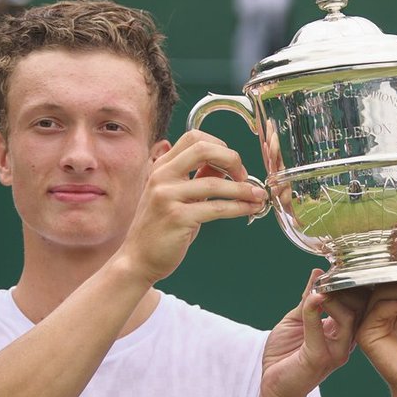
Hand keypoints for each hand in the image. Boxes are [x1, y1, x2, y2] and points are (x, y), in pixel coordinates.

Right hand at [118, 130, 266, 284]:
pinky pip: (216, 208)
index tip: (233, 165)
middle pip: (203, 149)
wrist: (139, 258)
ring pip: (215, 183)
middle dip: (232, 159)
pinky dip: (238, 207)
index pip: (194, 138)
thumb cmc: (161, 229)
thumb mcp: (177, 196)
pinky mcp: (178, 217)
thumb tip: (224, 166)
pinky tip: (249, 209)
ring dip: (243, 189)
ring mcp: (167, 196)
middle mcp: (162, 176)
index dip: (220, 146)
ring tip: (258, 196)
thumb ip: (197, 178)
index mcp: (162, 166)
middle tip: (245, 176)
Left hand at [261, 270, 368, 396]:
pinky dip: (314, 311)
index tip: (343, 265)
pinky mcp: (320, 358)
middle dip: (350, 286)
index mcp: (342, 332)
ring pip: (347, 317)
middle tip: (338, 270)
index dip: (354, 284)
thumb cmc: (284, 356)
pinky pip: (320, 330)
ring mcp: (335, 351)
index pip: (358, 304)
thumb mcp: (296, 320)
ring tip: (324, 284)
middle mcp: (344, 341)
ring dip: (334, 296)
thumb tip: (318, 273)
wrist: (274, 389)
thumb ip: (308, 299)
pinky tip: (312, 298)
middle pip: (360, 308)